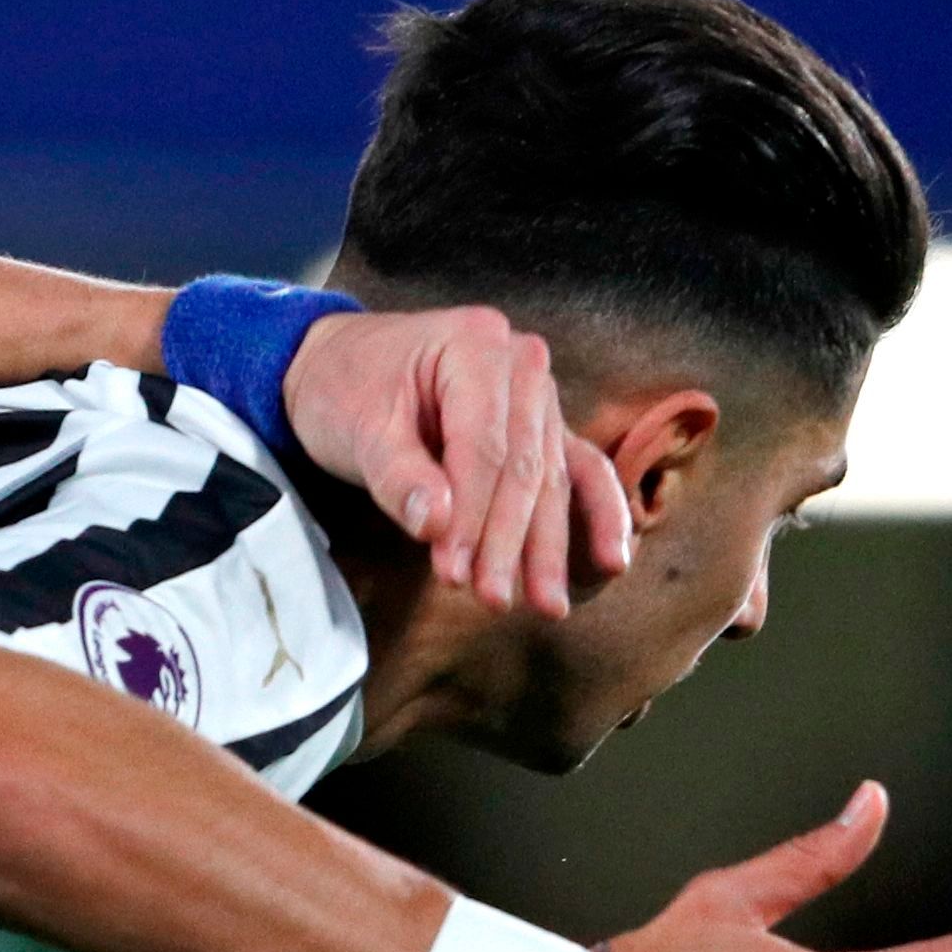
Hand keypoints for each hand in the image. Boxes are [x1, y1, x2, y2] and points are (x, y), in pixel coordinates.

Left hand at [284, 305, 633, 618]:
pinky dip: (598, 514)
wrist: (338, 361)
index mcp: (474, 346)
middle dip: (508, 541)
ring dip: (548, 545)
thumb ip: (397, 476)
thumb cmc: (344, 387)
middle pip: (524, 467)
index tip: (455, 573)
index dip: (472, 517)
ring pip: (552, 478)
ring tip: (548, 604)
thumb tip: (437, 526)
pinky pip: (578, 469)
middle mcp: (521, 364)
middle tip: (493, 598)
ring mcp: (537, 394)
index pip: (483, 449)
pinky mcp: (541, 426)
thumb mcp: (356, 426)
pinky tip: (612, 560)